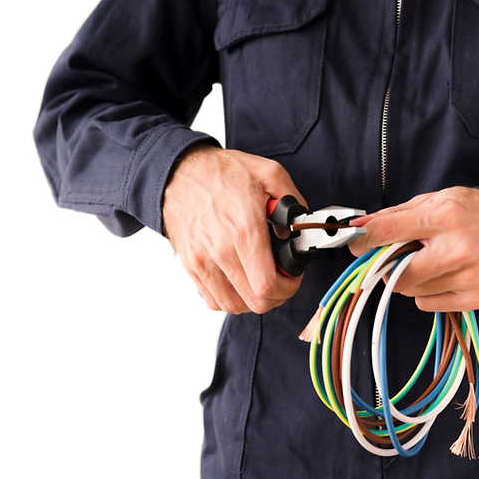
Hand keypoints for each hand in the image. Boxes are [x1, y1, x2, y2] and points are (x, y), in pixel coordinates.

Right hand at [162, 144, 304, 313]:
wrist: (180, 172)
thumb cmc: (221, 173)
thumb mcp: (269, 173)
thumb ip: (293, 202)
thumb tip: (299, 229)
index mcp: (243, 231)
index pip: (267, 285)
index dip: (287, 287)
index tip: (292, 275)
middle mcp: (219, 251)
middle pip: (254, 302)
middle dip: (275, 296)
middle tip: (280, 279)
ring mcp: (201, 262)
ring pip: (233, 306)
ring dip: (252, 300)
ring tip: (260, 282)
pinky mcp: (189, 266)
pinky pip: (212, 300)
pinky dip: (230, 299)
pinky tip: (239, 282)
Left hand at [347, 187, 478, 311]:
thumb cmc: (470, 213)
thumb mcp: (434, 201)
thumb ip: (394, 215)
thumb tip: (358, 228)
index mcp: (444, 217)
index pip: (387, 232)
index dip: (363, 240)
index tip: (354, 242)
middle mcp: (457, 249)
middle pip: (395, 272)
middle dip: (387, 265)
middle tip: (396, 255)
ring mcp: (467, 277)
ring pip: (409, 290)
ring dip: (409, 278)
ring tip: (429, 260)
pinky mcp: (474, 298)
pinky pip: (426, 303)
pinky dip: (425, 291)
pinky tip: (442, 274)